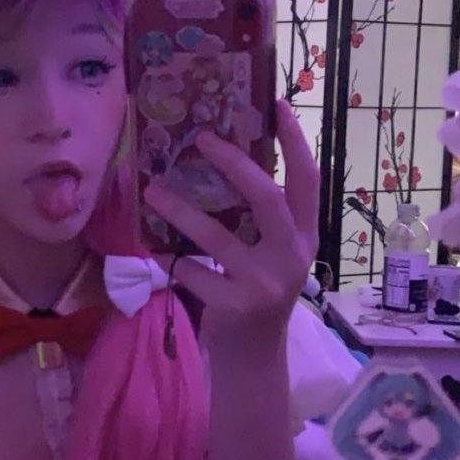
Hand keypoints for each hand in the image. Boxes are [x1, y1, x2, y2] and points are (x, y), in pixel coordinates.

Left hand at [144, 101, 319, 343]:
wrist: (253, 356)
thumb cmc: (256, 292)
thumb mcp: (271, 254)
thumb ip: (260, 218)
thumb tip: (223, 160)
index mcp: (305, 237)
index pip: (308, 181)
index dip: (296, 141)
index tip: (278, 104)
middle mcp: (291, 257)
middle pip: (266, 198)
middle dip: (233, 164)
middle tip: (202, 139)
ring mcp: (264, 284)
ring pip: (216, 236)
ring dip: (180, 209)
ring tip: (152, 190)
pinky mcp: (234, 307)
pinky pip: (192, 270)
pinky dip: (170, 257)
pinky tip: (152, 248)